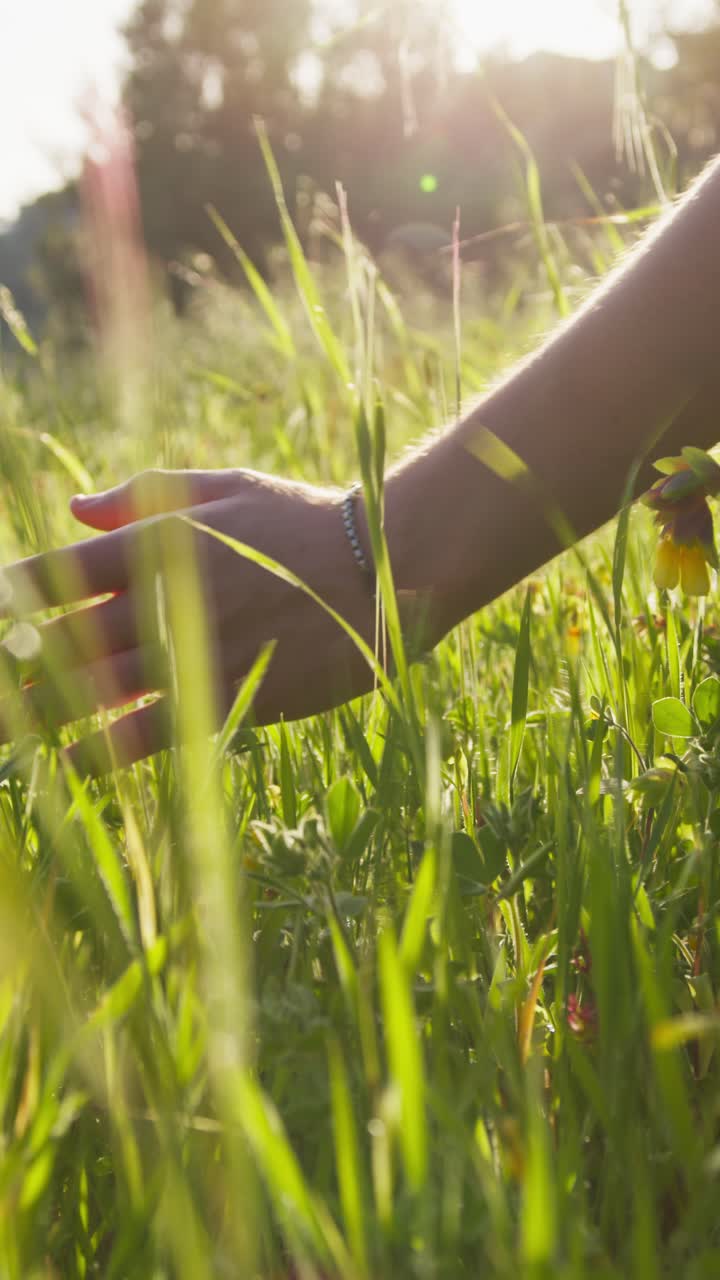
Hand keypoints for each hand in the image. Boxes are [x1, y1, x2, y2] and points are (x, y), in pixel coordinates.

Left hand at [0, 469, 387, 771]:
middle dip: (7, 664)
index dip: (3, 598)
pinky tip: (63, 762)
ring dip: (35, 713)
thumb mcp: (224, 487)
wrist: (382, 569)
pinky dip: (100, 749)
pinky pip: (146, 733)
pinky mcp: (224, 696)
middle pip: (56, 641)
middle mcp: (160, 600)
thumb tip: (75, 509)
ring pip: (90, 692)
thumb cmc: (300, 521)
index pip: (52, 574)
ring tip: (1, 729)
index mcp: (154, 542)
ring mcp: (191, 653)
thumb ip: (145, 494)